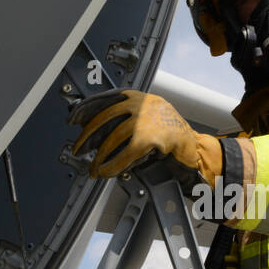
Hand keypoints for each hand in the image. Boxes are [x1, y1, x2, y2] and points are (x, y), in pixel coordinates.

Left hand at [69, 90, 222, 180]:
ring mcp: (147, 119)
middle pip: (104, 117)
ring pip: (113, 138)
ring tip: (94, 169)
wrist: (195, 150)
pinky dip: (114, 165)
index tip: (73, 119)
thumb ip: (124, 121)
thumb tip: (94, 133)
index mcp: (138, 97)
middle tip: (78, 150)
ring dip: (100, 157)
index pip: (105, 98)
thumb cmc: (169, 138)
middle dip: (88, 137)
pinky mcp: (152, 137)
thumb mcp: (145, 121)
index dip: (85, 109)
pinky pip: (126, 153)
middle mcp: (141, 104)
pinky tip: (107, 172)